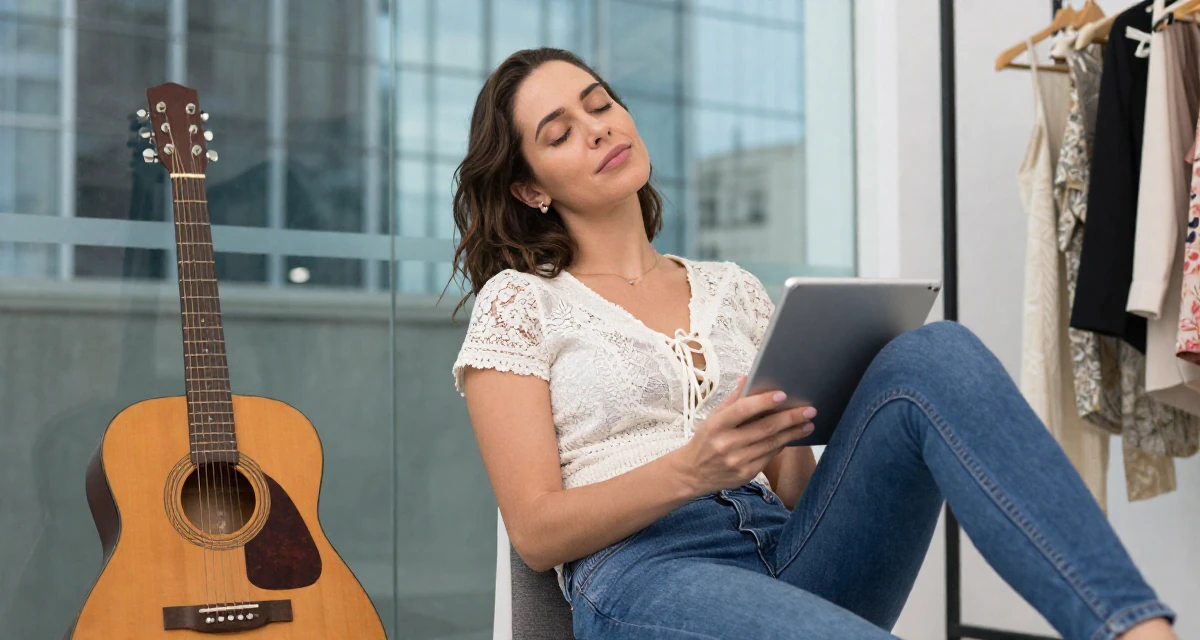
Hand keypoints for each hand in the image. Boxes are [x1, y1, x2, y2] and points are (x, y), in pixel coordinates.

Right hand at [677, 374, 815, 495]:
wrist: (693, 473)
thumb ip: (732, 400)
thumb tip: (748, 378)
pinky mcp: (745, 474)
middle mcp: (726, 444)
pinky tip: (792, 437)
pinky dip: (781, 445)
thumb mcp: (713, 417)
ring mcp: (736, 461)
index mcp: (716, 425)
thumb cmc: (706, 439)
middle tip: (809, 410)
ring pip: (771, 444)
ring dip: (792, 433)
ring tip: (808, 423)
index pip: (743, 410)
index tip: (783, 394)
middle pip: (764, 428)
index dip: (764, 402)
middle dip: (790, 418)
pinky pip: (769, 457)